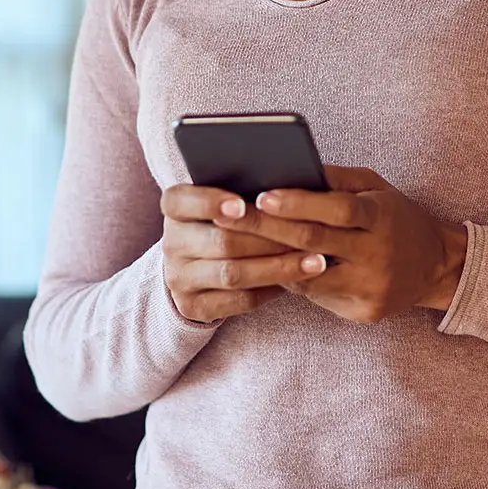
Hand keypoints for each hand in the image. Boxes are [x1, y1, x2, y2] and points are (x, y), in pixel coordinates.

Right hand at [160, 184, 328, 323]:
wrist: (197, 268)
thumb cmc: (225, 221)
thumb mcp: (224, 200)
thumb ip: (245, 189)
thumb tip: (289, 181)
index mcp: (175, 208)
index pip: (181, 200)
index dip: (210, 202)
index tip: (243, 205)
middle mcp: (172, 243)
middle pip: (220, 240)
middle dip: (268, 237)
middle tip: (308, 232)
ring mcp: (179, 278)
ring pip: (233, 274)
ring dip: (279, 267)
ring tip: (316, 261)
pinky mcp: (194, 307)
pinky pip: (239, 301)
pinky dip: (272, 289)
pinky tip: (300, 280)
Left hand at [215, 165, 467, 323]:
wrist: (436, 268)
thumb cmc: (396, 219)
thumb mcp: (376, 188)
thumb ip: (337, 179)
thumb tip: (292, 165)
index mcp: (382, 217)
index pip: (336, 210)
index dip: (298, 203)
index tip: (260, 194)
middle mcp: (378, 255)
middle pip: (314, 242)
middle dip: (267, 228)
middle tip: (228, 217)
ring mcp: (371, 288)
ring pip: (309, 276)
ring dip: (271, 259)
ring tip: (236, 243)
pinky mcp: (364, 313)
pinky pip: (316, 297)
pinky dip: (291, 280)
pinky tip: (266, 266)